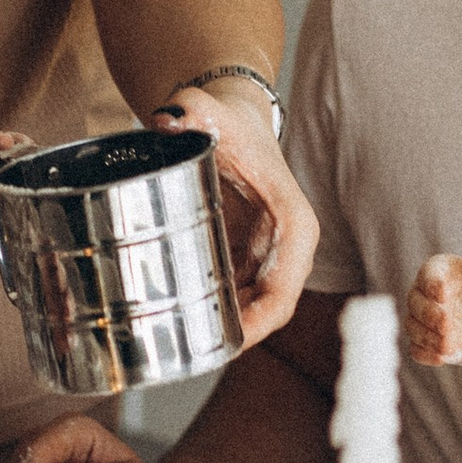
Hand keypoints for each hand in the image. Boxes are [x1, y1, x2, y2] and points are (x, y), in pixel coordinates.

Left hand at [152, 84, 315, 346]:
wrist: (231, 119)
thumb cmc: (229, 119)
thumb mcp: (213, 112)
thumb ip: (194, 109)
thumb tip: (169, 118)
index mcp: (292, 221)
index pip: (287, 283)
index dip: (264, 317)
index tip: (236, 340)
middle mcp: (288, 246)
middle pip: (272, 307)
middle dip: (240, 335)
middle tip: (197, 353)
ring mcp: (269, 256)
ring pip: (255, 309)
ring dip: (228, 331)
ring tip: (187, 350)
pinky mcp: (250, 260)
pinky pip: (239, 298)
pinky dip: (218, 315)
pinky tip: (187, 329)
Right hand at [405, 251, 461, 371]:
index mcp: (441, 271)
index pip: (428, 274)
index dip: (432, 284)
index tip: (444, 294)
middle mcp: (426, 293)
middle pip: (415, 301)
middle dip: (429, 314)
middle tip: (447, 324)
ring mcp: (423, 320)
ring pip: (412, 327)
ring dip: (427, 337)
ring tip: (449, 347)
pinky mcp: (426, 343)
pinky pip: (416, 350)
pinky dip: (426, 355)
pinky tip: (442, 359)